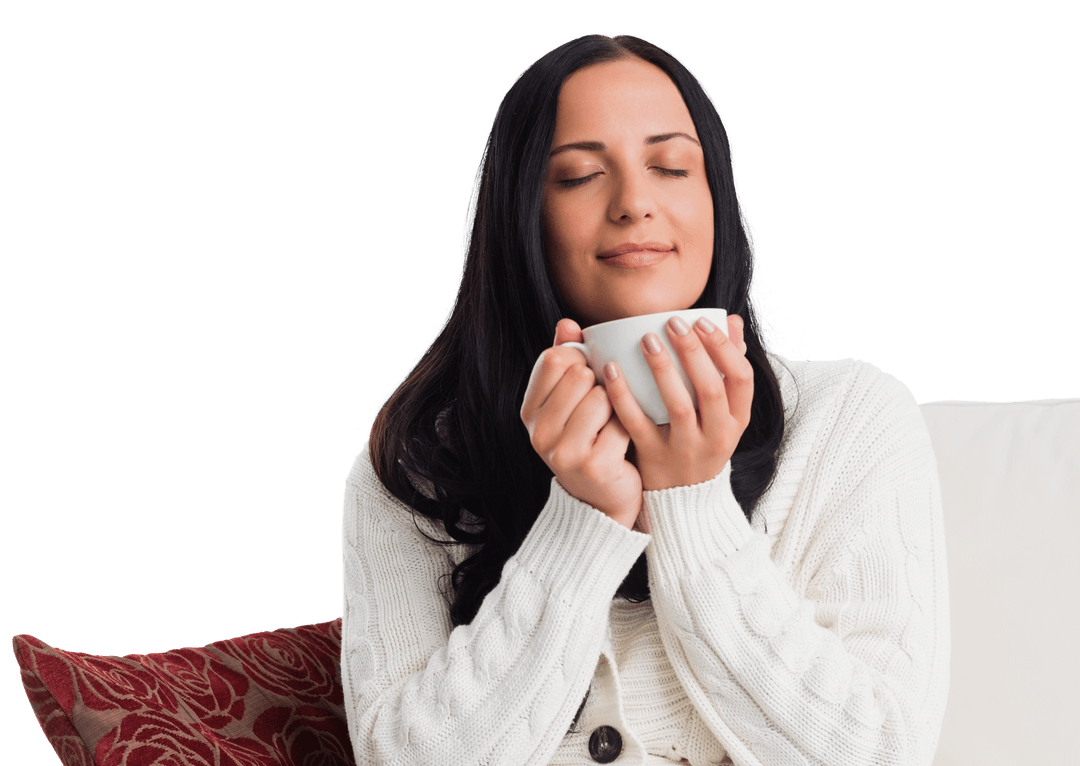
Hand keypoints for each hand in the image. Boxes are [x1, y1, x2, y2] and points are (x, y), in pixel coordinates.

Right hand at [520, 318, 642, 528]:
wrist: (600, 502)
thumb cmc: (589, 441)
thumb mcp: (569, 402)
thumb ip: (567, 361)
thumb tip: (568, 323)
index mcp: (529, 412)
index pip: (555, 359)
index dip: (580, 359)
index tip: (588, 375)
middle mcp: (539, 433)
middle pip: (580, 374)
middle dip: (599, 382)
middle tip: (601, 406)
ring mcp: (563, 452)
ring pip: (602, 396)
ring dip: (616, 406)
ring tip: (610, 425)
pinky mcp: (593, 466)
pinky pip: (621, 424)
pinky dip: (628, 429)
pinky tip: (621, 444)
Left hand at [603, 314, 752, 491]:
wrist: (683, 499)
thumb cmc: (701, 440)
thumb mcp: (724, 411)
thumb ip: (726, 367)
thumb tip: (731, 321)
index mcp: (736, 420)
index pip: (741, 379)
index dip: (723, 347)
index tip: (701, 321)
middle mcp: (717, 436)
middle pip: (711, 389)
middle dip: (693, 352)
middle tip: (673, 322)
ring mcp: (685, 450)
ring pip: (678, 406)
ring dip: (663, 369)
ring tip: (647, 340)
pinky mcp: (654, 458)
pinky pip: (637, 423)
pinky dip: (624, 395)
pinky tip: (611, 369)